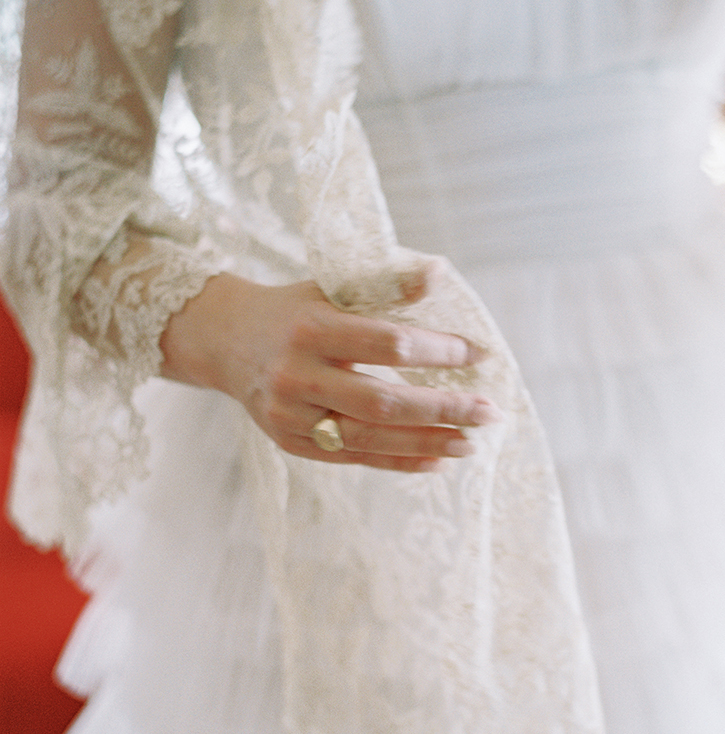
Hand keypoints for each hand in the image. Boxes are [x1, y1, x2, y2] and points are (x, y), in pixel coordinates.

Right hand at [160, 272, 500, 469]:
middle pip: (384, 401)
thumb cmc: (294, 310)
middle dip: (445, 408)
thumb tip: (440, 273)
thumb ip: (385, 284)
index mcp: (312, 328)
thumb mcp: (332, 286)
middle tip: (491, 411)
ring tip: (471, 442)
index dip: (438, 351)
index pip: (388, 344)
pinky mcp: (292, 443)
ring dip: (428, 442)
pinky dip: (400, 461)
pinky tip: (438, 460)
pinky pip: (354, 458)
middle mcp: (299, 376)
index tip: (478, 353)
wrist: (224, 341)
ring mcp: (292, 415)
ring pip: (371, 437)